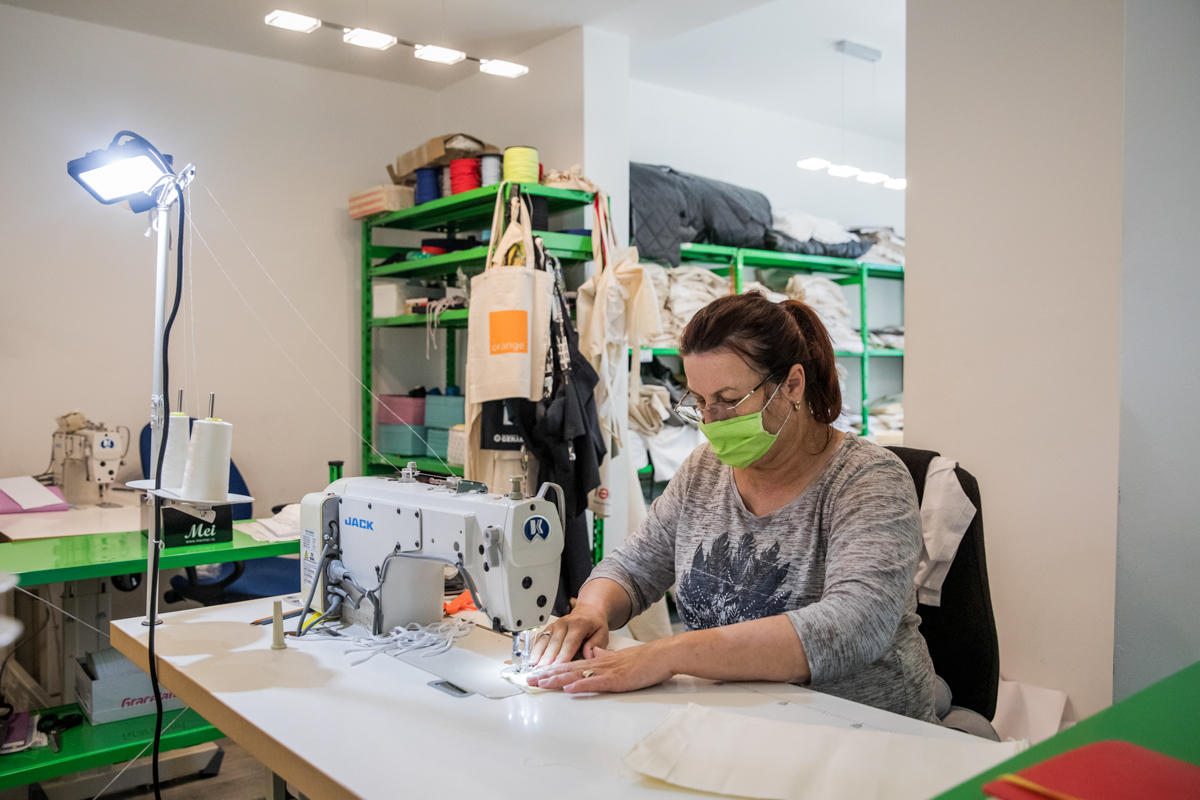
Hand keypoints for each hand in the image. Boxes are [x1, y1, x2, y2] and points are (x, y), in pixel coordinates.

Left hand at [526, 644, 673, 693]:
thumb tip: (593, 653)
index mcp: (599, 660)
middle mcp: (599, 664)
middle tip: (529, 679)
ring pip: (578, 675)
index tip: (538, 673)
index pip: (570, 664)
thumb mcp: (619, 657)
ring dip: (558, 679)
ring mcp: (607, 671)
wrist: (662, 655)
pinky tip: (570, 689)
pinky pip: (596, 683)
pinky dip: (582, 685)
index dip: (552, 669)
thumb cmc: (644, 659)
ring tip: (542, 683)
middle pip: (568, 669)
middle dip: (547, 674)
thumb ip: (605, 656)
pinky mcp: (617, 680)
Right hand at [530, 604, 608, 665]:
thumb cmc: (594, 625)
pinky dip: (533, 650)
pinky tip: (529, 659)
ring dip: (538, 654)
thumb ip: (596, 644)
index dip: (564, 654)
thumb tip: (589, 654)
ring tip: (533, 667)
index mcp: (579, 624)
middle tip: (543, 670)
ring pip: (544, 641)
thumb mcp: (602, 633)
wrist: (587, 613)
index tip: (559, 664)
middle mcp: (564, 624)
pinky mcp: (547, 630)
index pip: (571, 641)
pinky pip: (538, 640)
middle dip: (548, 657)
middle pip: (554, 642)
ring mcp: (553, 626)